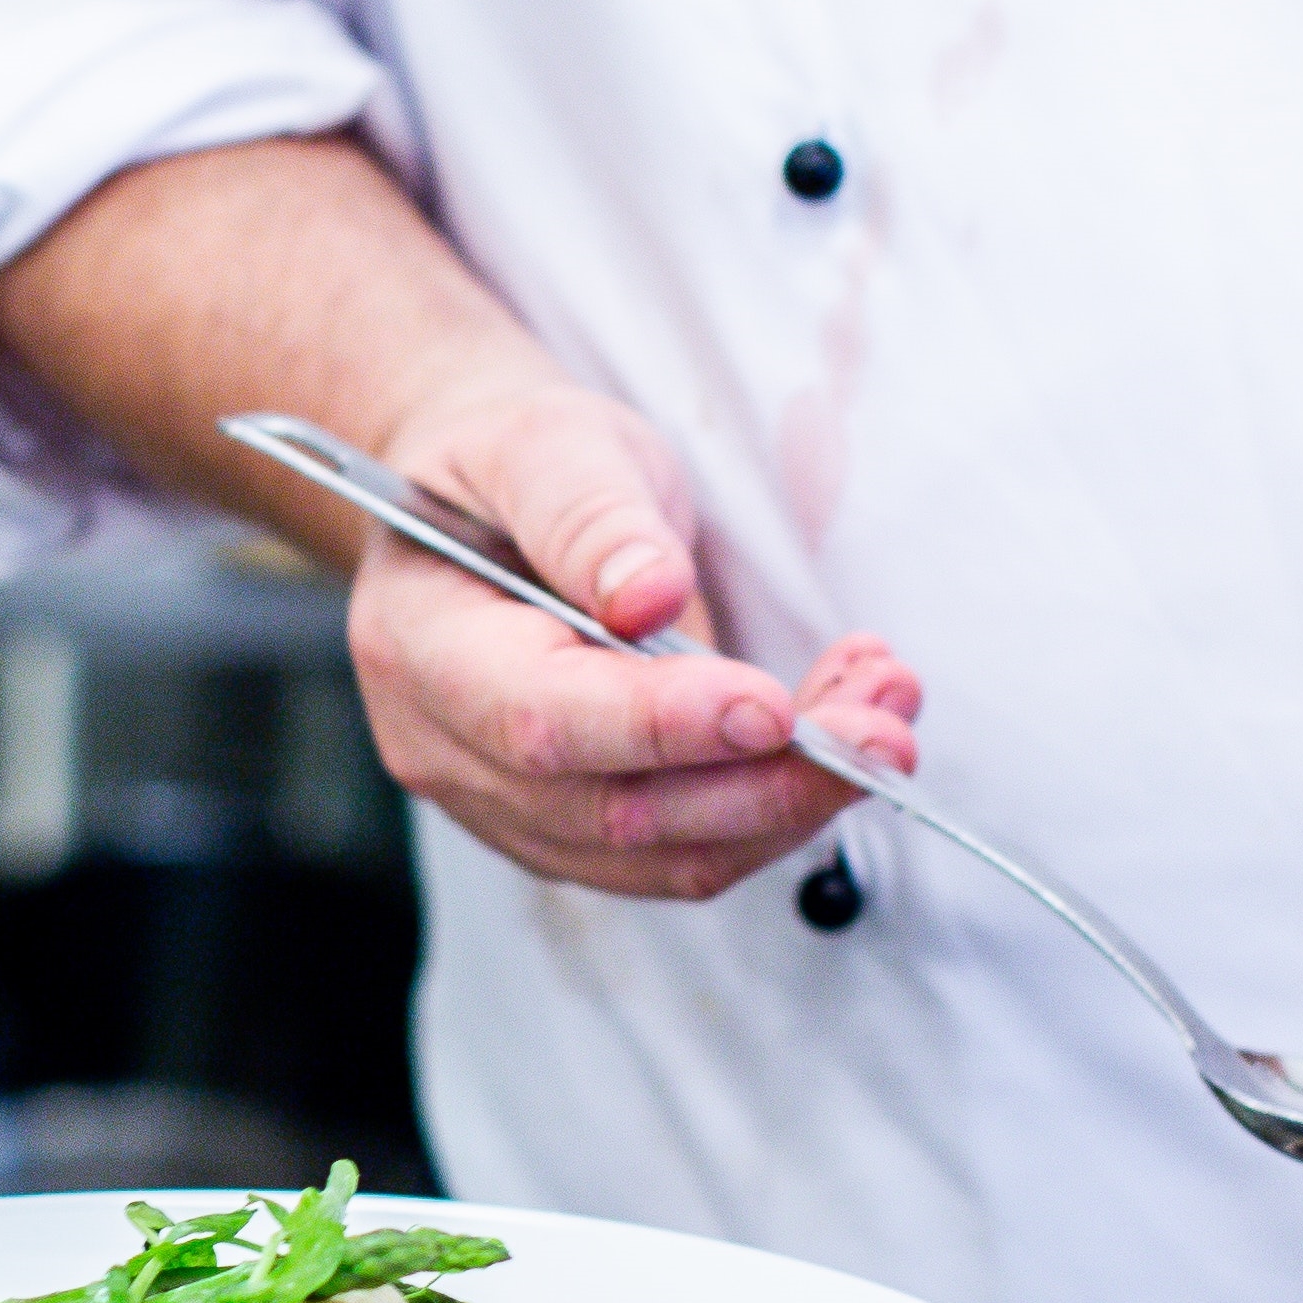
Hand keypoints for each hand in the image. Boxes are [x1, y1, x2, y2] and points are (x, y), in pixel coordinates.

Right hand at [346, 374, 921, 899]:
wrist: (485, 510)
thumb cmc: (513, 471)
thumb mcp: (548, 444)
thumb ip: (591, 516)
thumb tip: (649, 597)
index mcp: (421, 647)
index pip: (541, 719)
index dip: (660, 725)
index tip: (773, 705)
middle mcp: (448, 751)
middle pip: (613, 812)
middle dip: (766, 779)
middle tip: (881, 723)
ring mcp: (504, 807)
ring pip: (661, 855)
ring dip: (791, 800)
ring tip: (882, 718)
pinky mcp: (568, 832)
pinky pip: (679, 857)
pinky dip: (773, 810)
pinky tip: (833, 741)